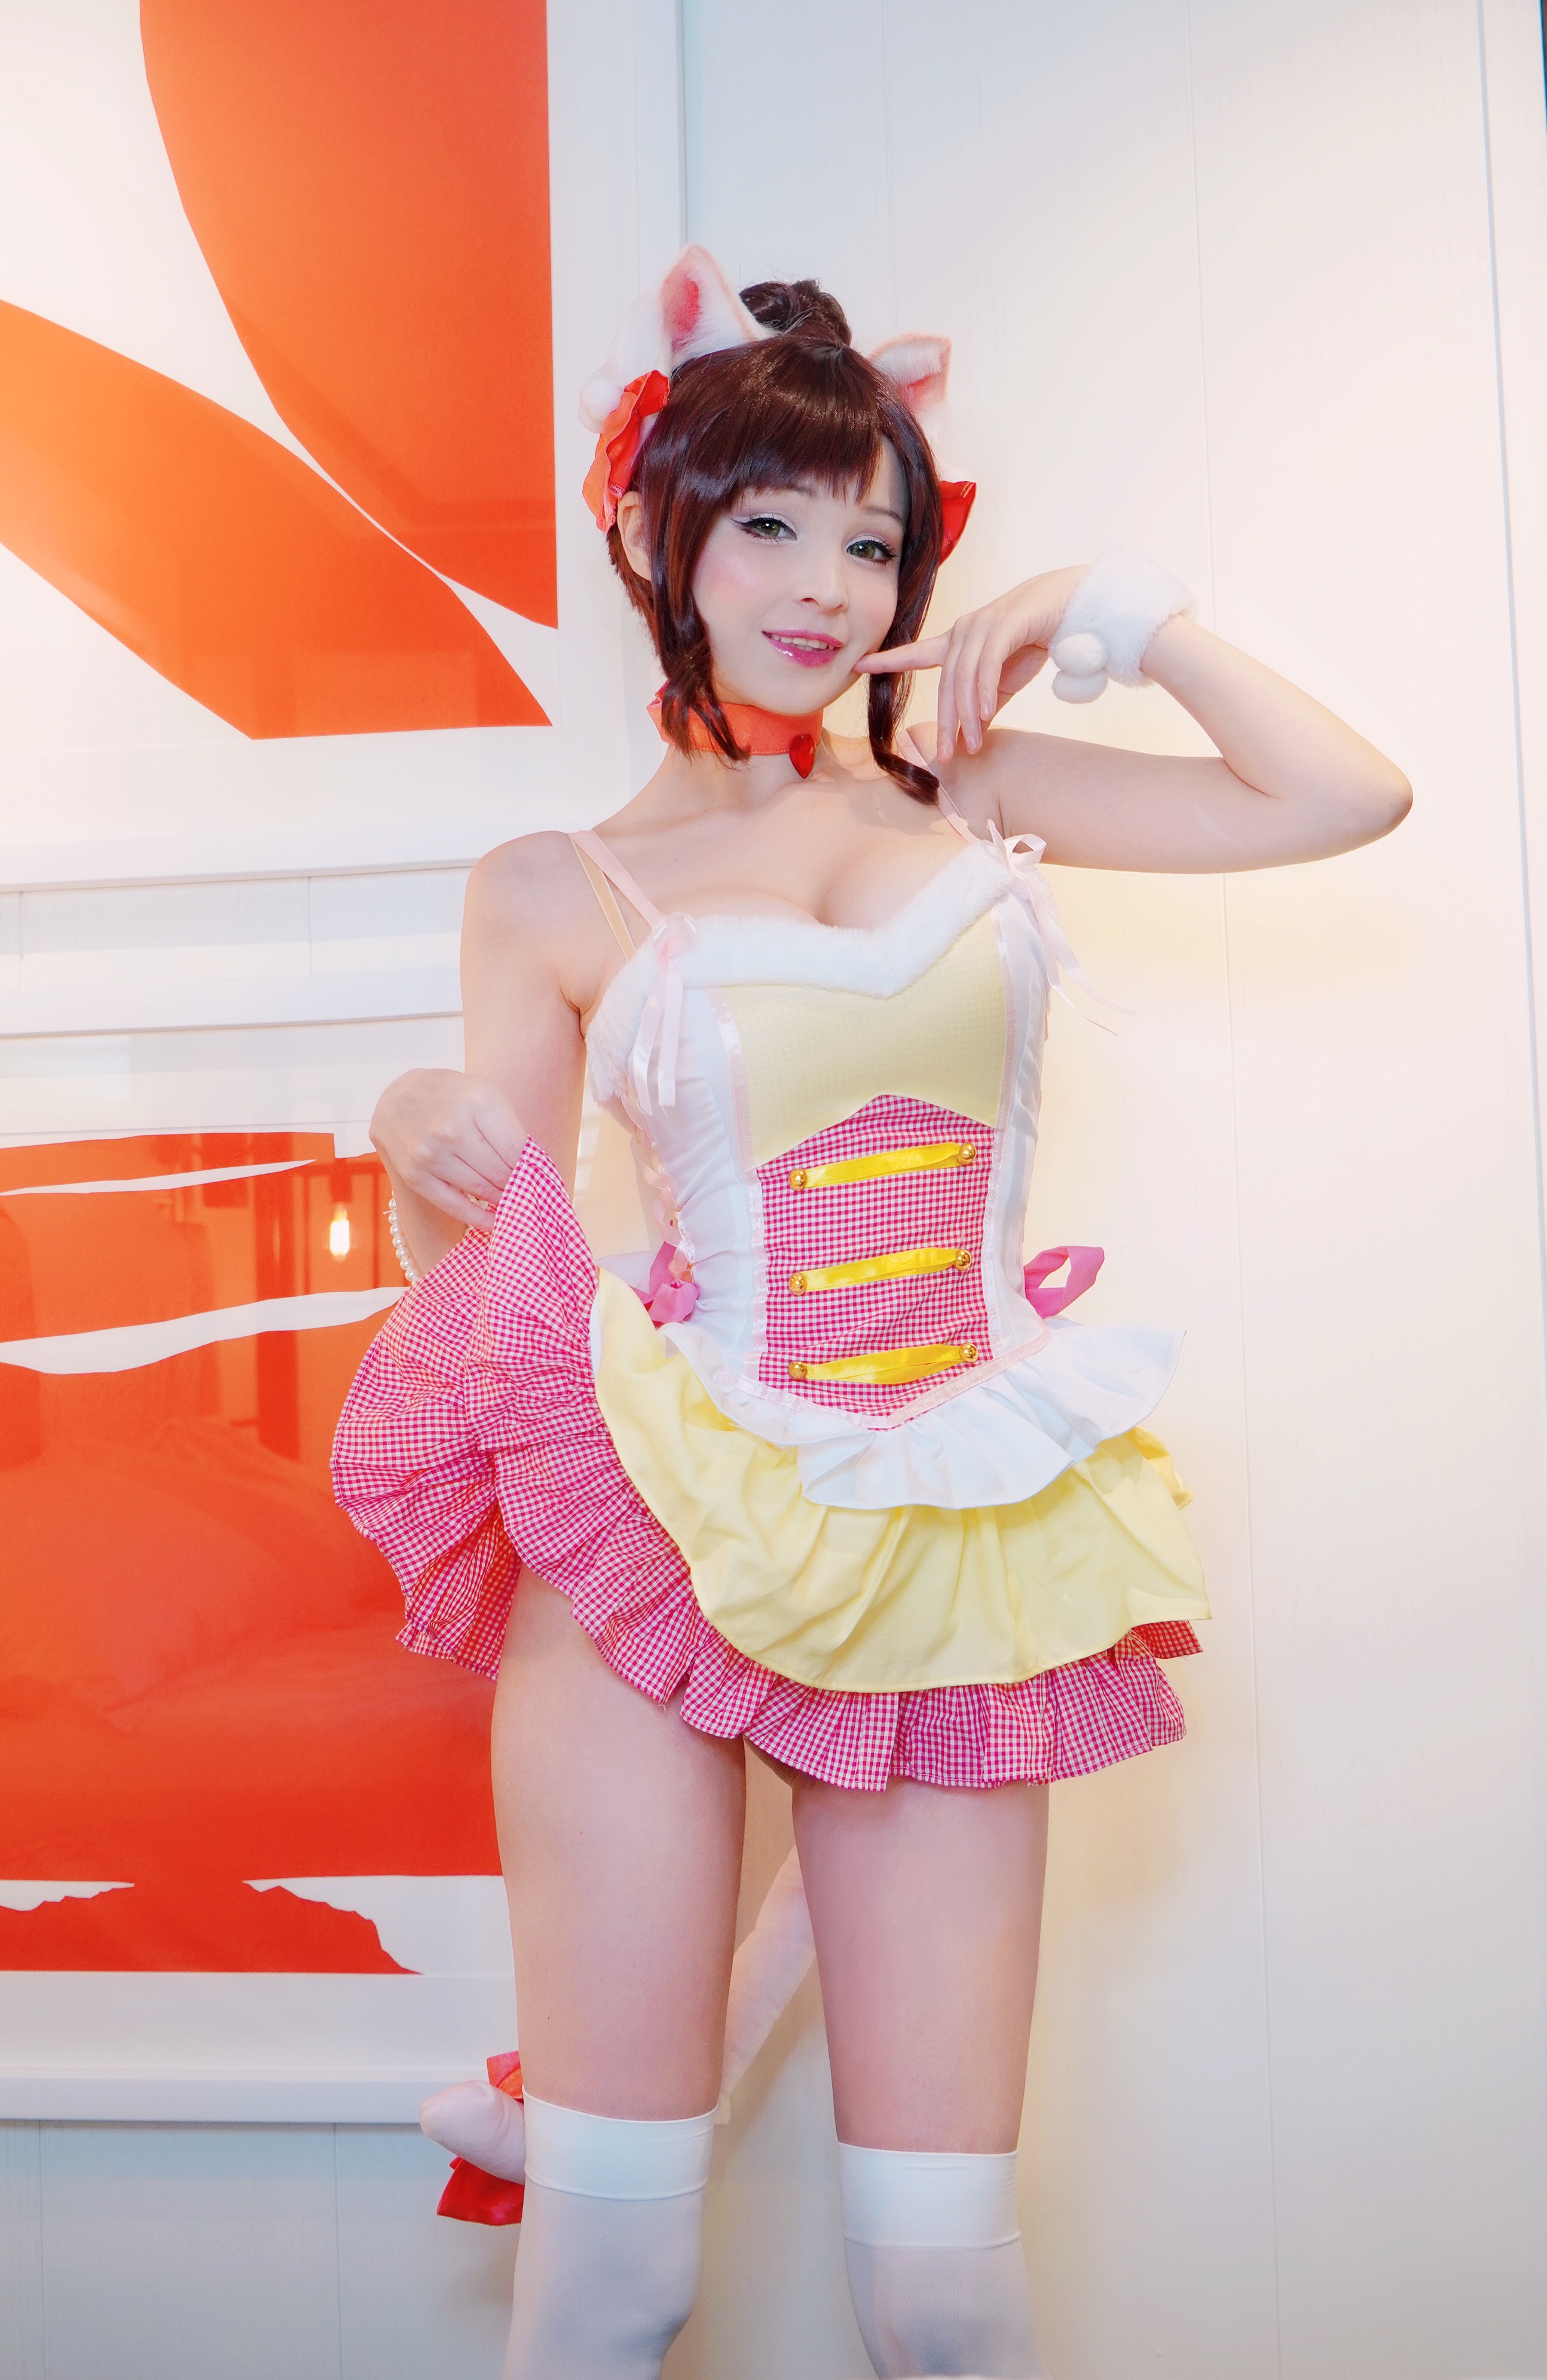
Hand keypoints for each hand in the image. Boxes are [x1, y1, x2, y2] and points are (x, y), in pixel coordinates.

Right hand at [369, 1068, 526, 1231]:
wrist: (396, 1098)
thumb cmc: (451, 1096)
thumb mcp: (485, 1095)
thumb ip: (509, 1129)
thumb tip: (534, 1172)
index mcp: (478, 1102)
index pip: (517, 1150)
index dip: (532, 1168)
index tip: (540, 1177)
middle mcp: (452, 1129)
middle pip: (500, 1172)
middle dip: (517, 1185)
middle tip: (529, 1192)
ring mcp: (431, 1155)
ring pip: (481, 1190)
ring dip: (501, 1199)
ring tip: (513, 1201)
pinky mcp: (415, 1176)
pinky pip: (455, 1206)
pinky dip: (479, 1218)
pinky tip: (494, 1221)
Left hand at [856, 565, 1085, 761]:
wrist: (1069, 606)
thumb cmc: (1033, 640)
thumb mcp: (1004, 682)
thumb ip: (984, 706)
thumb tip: (971, 736)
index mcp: (957, 642)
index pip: (916, 653)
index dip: (888, 660)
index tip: (858, 665)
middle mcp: (963, 631)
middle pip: (945, 683)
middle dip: (945, 722)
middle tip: (945, 756)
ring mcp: (981, 627)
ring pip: (962, 678)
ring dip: (966, 715)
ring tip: (971, 744)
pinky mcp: (1004, 626)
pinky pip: (985, 665)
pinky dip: (983, 692)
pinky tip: (984, 715)